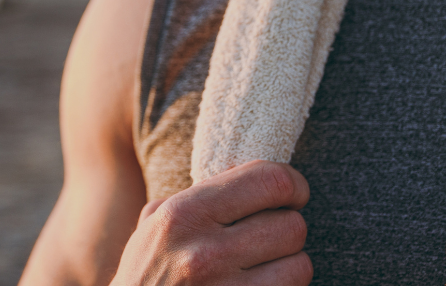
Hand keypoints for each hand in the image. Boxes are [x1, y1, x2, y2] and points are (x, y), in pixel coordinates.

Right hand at [109, 159, 312, 284]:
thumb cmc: (145, 272)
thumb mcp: (156, 222)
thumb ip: (199, 194)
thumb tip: (244, 170)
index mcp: (186, 214)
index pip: (270, 181)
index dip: (294, 184)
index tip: (294, 192)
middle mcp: (206, 253)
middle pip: (292, 225)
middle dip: (289, 226)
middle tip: (275, 232)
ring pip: (300, 266)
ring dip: (290, 264)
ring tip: (270, 263)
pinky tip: (262, 283)